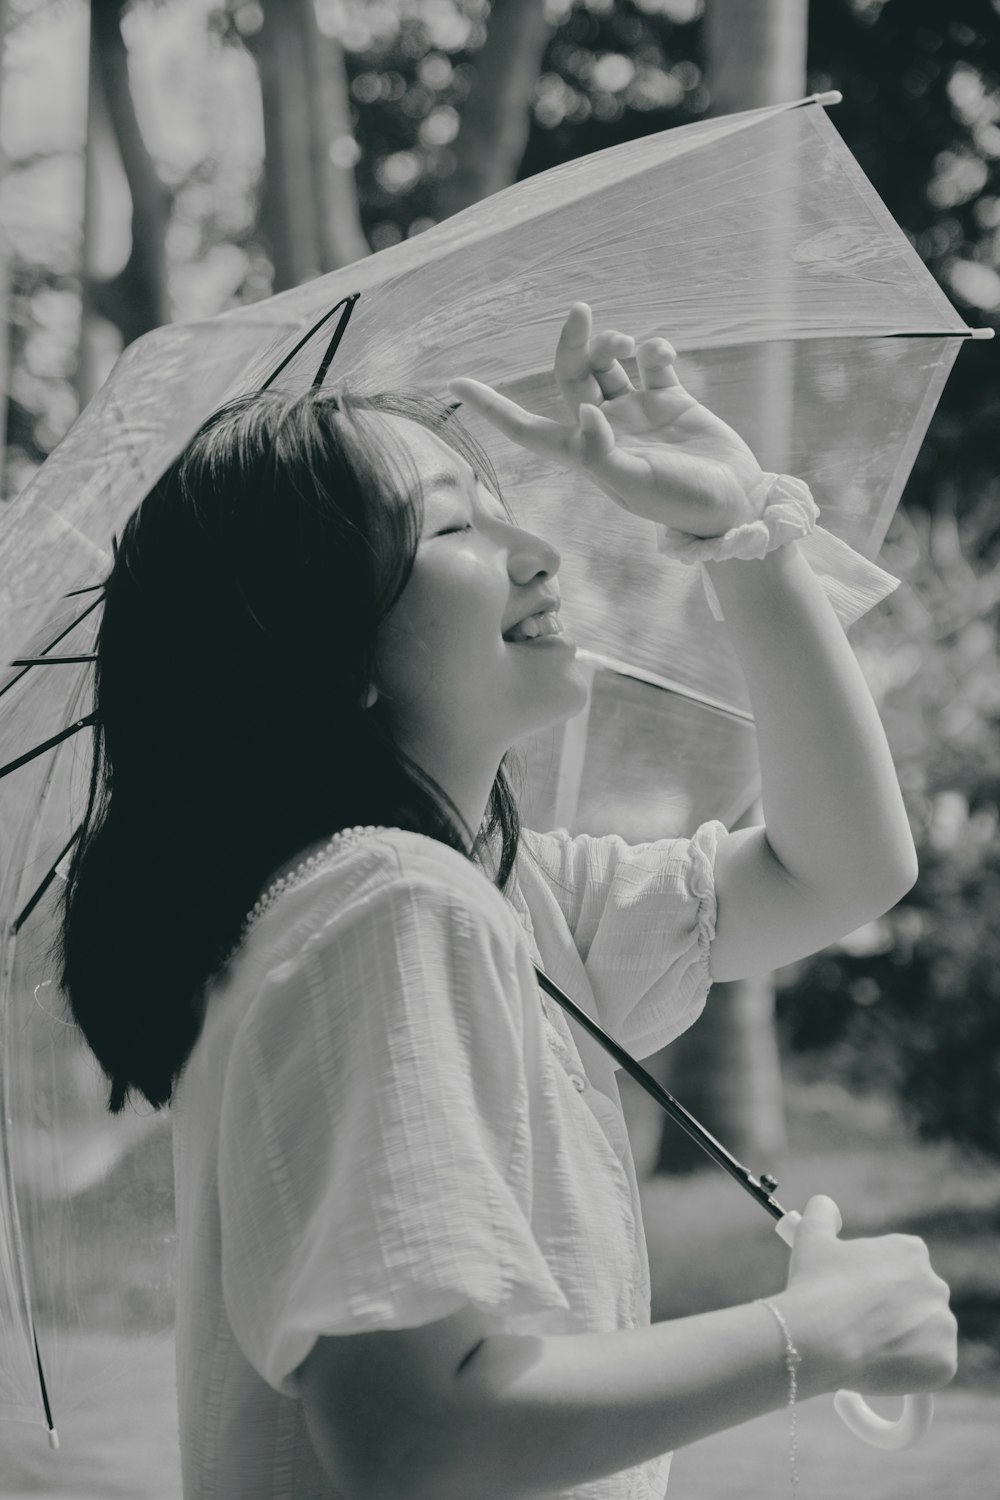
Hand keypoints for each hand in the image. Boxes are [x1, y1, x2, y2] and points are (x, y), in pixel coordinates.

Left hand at [447, 301, 764, 538]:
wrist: (735, 501)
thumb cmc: (683, 504)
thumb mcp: (637, 484)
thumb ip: (604, 453)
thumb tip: (584, 414)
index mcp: (584, 454)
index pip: (525, 428)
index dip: (492, 408)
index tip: (456, 383)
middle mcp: (604, 428)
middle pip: (571, 375)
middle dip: (573, 343)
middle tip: (582, 312)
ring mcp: (636, 411)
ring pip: (608, 363)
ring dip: (610, 342)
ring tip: (627, 344)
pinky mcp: (670, 398)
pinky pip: (652, 361)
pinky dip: (654, 349)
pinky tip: (661, 355)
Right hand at [784, 1195, 957, 1397]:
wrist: (820, 1338)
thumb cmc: (815, 1285)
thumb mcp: (811, 1235)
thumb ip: (822, 1212)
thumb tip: (826, 1205)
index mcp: (911, 1252)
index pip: (901, 1267)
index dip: (875, 1284)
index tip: (855, 1296)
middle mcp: (936, 1285)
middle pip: (914, 1301)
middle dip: (891, 1313)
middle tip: (858, 1325)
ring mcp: (943, 1326)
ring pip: (922, 1335)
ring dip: (900, 1341)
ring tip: (864, 1349)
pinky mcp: (945, 1364)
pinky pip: (928, 1368)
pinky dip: (908, 1371)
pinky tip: (879, 1368)